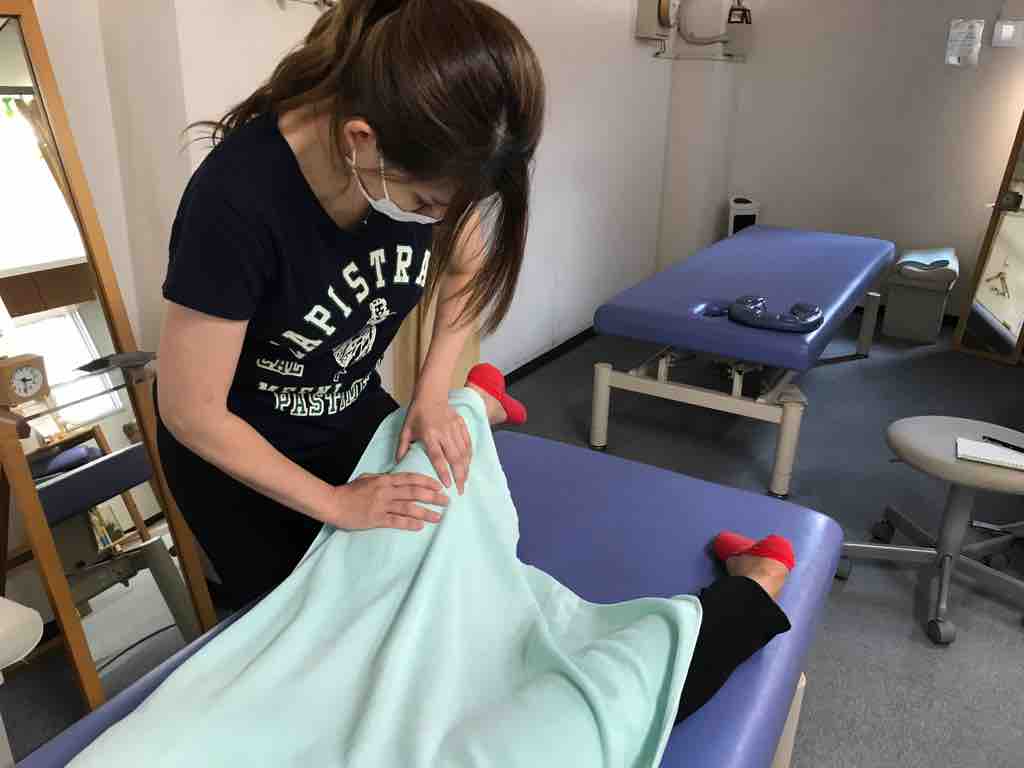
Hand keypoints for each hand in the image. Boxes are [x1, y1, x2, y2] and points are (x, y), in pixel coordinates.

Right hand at [326, 473, 448, 531]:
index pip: (410, 479)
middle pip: (414, 492)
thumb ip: (382, 479)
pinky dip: (409, 523)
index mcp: (384, 480)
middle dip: (432, 497)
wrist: (333, 503)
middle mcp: (385, 491)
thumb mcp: (367, 478)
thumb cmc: (349, 491)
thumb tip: (396, 478)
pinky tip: (420, 526)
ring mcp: (381, 505)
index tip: (439, 486)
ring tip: (438, 517)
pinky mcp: (375, 519)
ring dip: (425, 512)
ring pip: (408, 507)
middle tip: (446, 501)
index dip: (427, 482)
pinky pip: (396, 521)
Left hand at [397, 396, 471, 493]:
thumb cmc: (416, 414)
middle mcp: (444, 432)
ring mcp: (455, 428)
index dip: (444, 472)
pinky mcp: (461, 424)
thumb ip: (402, 447)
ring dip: (466, 468)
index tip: (448, 485)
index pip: (438, 457)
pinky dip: (469, 455)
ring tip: (465, 481)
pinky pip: (468, 443)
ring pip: (464, 452)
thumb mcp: (406, 430)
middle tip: (461, 490)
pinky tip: (468, 466)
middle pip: (455, 457)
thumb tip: (398, 463)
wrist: (431, 395)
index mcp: (429, 435)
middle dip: (459, 475)